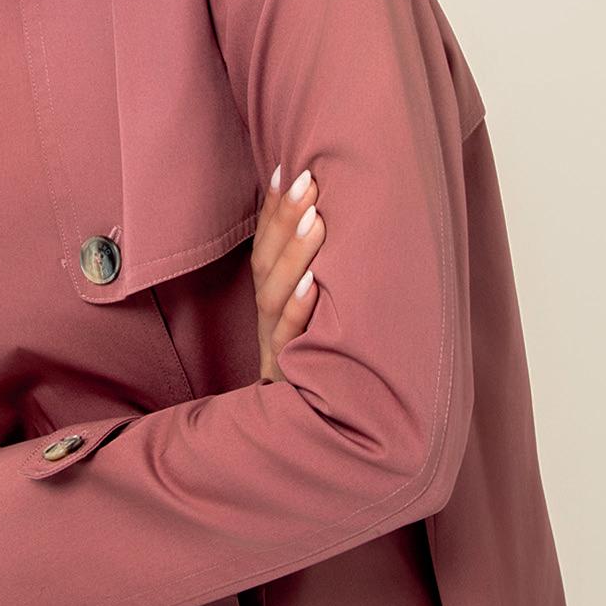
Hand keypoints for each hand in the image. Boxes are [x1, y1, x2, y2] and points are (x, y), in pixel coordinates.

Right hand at [251, 165, 325, 380]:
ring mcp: (279, 349)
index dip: (273, 211)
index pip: (266, 249)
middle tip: (307, 180)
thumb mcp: (323, 322)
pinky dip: (301, 311)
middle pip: (265, 265)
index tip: (288, 168)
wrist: (321, 437)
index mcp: (275, 304)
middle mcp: (271, 322)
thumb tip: (340, 227)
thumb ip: (323, 280)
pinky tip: (315, 284)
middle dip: (283, 219)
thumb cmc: (329, 372)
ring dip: (294, 256)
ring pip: (274, 297)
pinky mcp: (291, 377)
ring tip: (315, 219)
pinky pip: (290, 341)